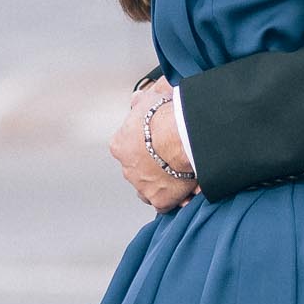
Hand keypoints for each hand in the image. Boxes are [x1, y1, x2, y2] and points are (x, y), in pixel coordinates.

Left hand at [108, 86, 197, 211]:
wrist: (181, 135)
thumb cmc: (165, 116)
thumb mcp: (149, 100)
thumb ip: (140, 101)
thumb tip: (136, 99)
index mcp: (120, 146)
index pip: (126, 150)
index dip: (142, 148)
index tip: (156, 144)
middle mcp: (127, 169)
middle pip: (137, 171)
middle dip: (151, 167)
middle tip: (170, 159)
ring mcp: (142, 186)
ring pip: (147, 190)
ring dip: (159, 185)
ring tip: (177, 177)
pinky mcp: (159, 200)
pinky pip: (164, 204)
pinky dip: (172, 199)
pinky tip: (184, 191)